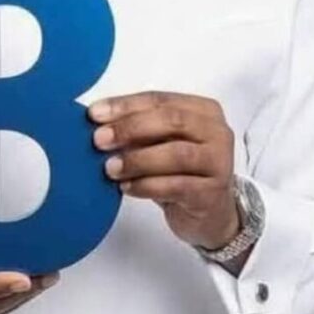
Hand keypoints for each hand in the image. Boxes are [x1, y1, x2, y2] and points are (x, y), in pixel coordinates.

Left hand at [88, 91, 238, 250]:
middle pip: (171, 121)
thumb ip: (136, 129)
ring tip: (110, 168)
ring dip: (137, 159)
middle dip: (130, 128)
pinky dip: (147, 185)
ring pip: (176, 154)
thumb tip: (97, 123)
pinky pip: (177, 186)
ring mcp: (219, 163)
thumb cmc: (181, 170)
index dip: (125, 105)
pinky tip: (126, 188)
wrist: (210, 214)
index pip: (159, 99)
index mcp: (202, 110)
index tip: (94, 114)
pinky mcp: (213, 193)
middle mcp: (217, 131)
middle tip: (99, 140)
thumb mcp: (159, 143)